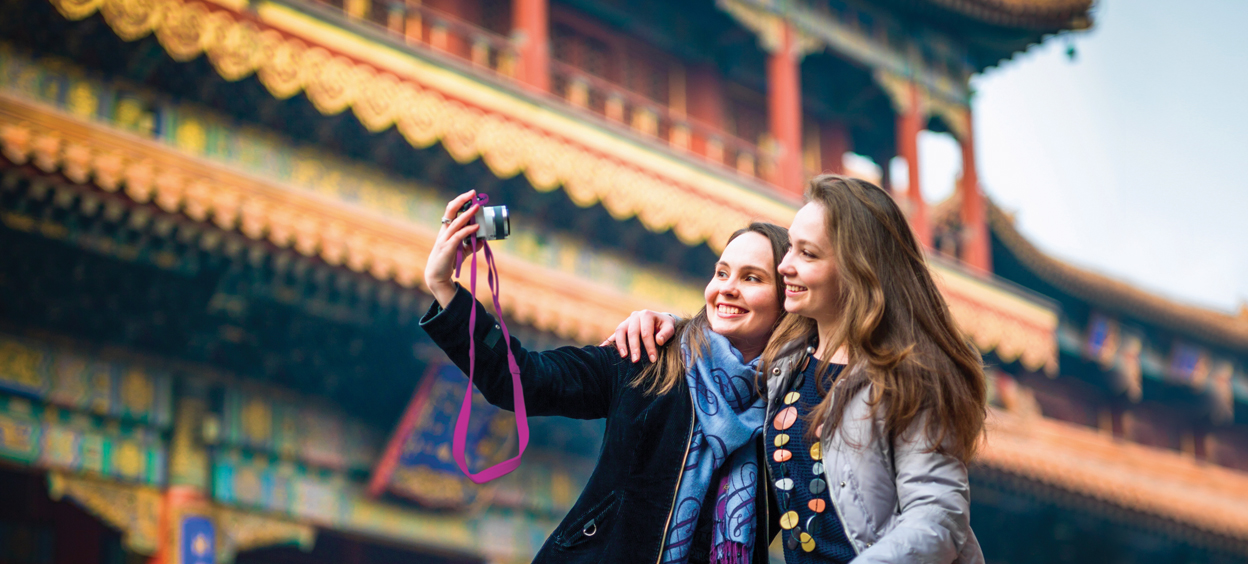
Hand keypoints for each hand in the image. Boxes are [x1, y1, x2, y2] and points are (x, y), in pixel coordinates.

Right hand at [424, 191, 481, 307]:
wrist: (436, 276)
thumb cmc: (447, 261)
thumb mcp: (462, 251)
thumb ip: (472, 245)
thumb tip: (483, 240)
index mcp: (446, 230)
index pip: (451, 210)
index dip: (460, 201)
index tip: (471, 195)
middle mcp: (444, 232)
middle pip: (450, 210)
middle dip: (461, 200)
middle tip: (473, 193)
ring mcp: (445, 239)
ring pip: (455, 222)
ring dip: (467, 214)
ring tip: (477, 207)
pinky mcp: (447, 248)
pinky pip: (458, 236)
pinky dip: (468, 231)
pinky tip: (476, 228)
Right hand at [599, 310, 676, 362]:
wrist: (659, 321)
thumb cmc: (665, 326)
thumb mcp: (670, 327)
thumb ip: (666, 333)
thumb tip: (658, 340)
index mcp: (647, 315)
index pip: (646, 332)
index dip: (649, 347)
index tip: (653, 359)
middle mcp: (635, 316)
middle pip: (632, 332)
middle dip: (634, 347)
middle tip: (636, 360)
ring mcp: (627, 321)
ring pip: (620, 331)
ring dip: (620, 344)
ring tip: (623, 356)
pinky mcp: (622, 327)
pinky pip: (614, 334)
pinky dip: (608, 342)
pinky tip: (602, 350)